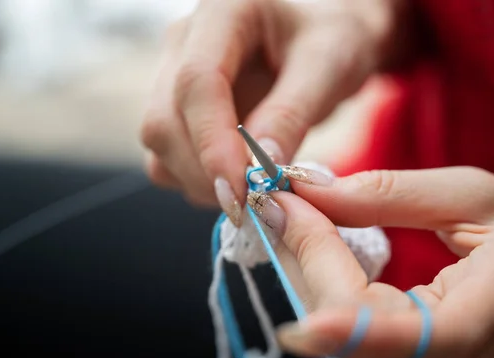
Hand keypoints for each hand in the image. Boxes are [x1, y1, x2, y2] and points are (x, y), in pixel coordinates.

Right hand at [140, 0, 413, 225]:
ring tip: (252, 191)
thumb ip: (292, 113)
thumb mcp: (329, 66)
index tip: (241, 191)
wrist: (323, 36)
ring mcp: (174, 73)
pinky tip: (237, 182)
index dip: (213, 143)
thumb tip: (258, 172)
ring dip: (198, 180)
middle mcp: (185, 40)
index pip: (197, 81)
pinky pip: (166, 154)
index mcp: (224, 11)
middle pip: (165, 118)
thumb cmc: (334, 38)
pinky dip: (195, 180)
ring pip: (159, 142)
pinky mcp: (177, 106)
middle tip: (256, 202)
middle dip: (205, 172)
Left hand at [246, 165, 493, 357]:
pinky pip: (339, 317)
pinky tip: (306, 237)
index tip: (282, 216)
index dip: (323, 278)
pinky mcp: (396, 350)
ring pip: (330, 322)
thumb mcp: (473, 195)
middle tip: (277, 198)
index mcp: (474, 320)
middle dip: (301, 253)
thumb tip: (307, 190)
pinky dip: (314, 273)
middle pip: (342, 320)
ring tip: (288, 211)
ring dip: (299, 263)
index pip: (387, 329)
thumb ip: (389, 193)